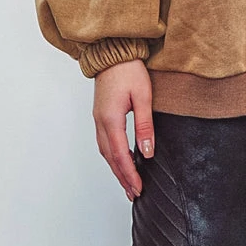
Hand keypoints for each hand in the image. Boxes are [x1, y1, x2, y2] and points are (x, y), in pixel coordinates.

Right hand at [92, 58, 153, 200]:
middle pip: (110, 158)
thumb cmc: (128, 69)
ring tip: (128, 182)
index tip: (139, 188)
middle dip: (122, 177)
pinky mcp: (100, 114)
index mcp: (111, 119)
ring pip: (105, 152)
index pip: (121, 155)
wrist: (112, 51)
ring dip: (116, 168)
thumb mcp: (143, 95)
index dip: (130, 174)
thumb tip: (147, 152)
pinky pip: (104, 142)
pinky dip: (112, 156)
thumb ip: (145, 125)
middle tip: (134, 193)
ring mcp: (98, 119)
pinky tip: (121, 159)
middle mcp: (100, 122)